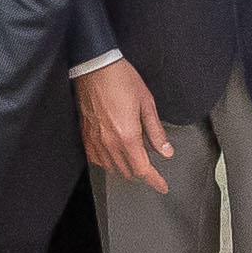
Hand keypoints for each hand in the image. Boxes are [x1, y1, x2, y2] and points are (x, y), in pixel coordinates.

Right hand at [77, 58, 179, 188]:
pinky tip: (114, 154)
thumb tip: (166, 150)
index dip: (155, 180)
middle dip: (142, 173)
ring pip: (111, 167)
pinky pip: (96, 158)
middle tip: (151, 169)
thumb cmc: (120, 79)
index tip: (162, 186)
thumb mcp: (147, 103)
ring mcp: (95, 140)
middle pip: (127, 171)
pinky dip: (107, 162)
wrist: (95, 66)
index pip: (143, 169)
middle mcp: (109, 142)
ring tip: (134, 161)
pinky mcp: (86, 134)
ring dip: (125, 168)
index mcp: (127, 135)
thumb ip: (156, 131)